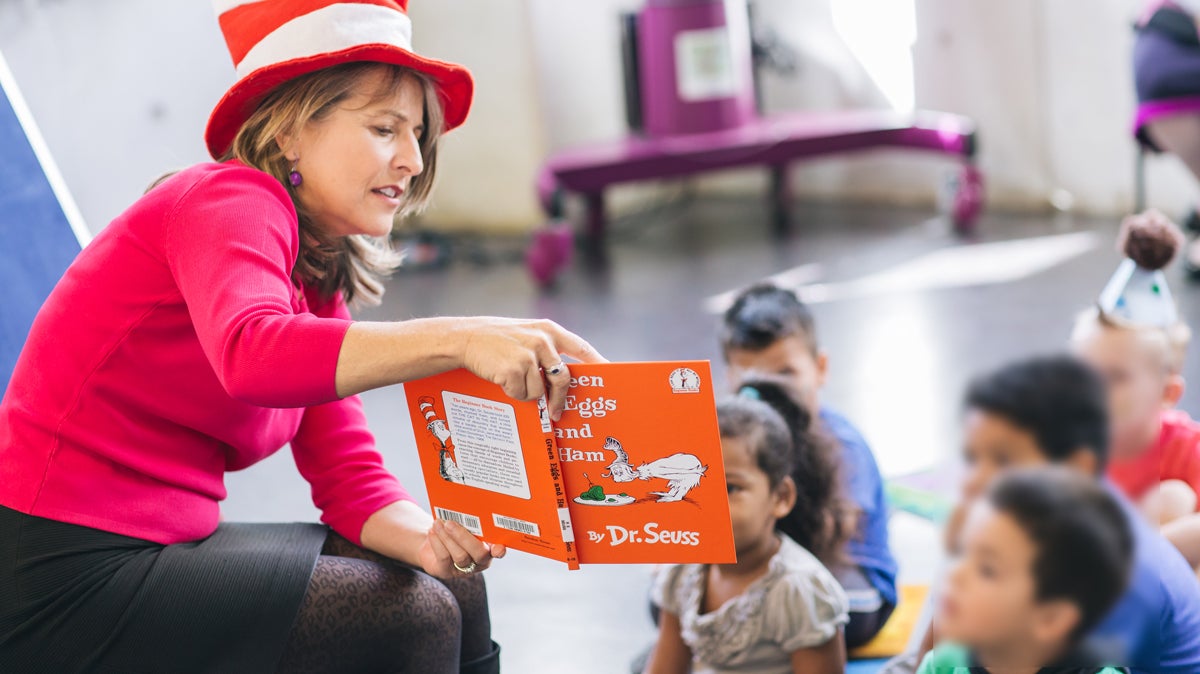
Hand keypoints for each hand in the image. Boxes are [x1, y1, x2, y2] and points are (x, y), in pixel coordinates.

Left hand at [418, 519, 507, 578]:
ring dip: (447, 538)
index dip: (499, 550)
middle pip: (479, 554)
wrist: (432, 540)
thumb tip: (467, 504)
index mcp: (489, 547)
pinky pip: (444, 558)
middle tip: (450, 523)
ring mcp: (463, 569)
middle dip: (464, 538)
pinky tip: (432, 531)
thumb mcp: (463, 524)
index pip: (498, 551)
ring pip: (460, 556)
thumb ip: (470, 520)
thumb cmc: (453, 528)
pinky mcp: (446, 571)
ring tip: (438, 523)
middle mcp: (479, 561)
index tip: (497, 547)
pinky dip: (437, 542)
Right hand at [458, 318, 605, 419]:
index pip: (580, 347)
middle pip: (563, 378)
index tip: (609, 373)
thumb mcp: (525, 334)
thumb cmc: (495, 339)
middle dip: (560, 399)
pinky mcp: (514, 369)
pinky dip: (512, 393)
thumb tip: (561, 377)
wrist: (465, 338)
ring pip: (539, 391)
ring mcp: (528, 354)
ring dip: (526, 393)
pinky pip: (521, 394)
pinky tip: (501, 379)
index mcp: (548, 330)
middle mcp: (542, 340)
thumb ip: (545, 349)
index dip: (596, 361)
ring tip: (511, 379)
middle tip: (558, 413)